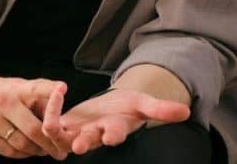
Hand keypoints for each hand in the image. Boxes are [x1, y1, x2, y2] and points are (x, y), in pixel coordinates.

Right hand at [0, 75, 69, 159]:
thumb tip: (61, 118)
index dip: (50, 90)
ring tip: (44, 150)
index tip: (63, 89)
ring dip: (37, 150)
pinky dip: (22, 154)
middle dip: (50, 143)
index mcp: (13, 88)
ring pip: (21, 144)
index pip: (34, 88)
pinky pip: (8, 151)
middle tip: (61, 151)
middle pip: (33, 129)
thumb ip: (40, 99)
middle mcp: (0, 101)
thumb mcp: (18, 87)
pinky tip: (27, 150)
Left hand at [44, 88, 190, 154]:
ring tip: (58, 95)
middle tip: (80, 146)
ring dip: (55, 124)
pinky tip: (58, 90)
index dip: (114, 135)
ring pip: (63, 140)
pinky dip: (50, 108)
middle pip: (89, 141)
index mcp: (115, 128)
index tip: (112, 137)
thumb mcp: (143, 104)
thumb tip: (185, 111)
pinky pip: (50, 124)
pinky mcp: (63, 127)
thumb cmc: (127, 107)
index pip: (116, 134)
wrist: (110, 107)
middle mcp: (95, 134)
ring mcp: (78, 133)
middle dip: (85, 142)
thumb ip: (161, 109)